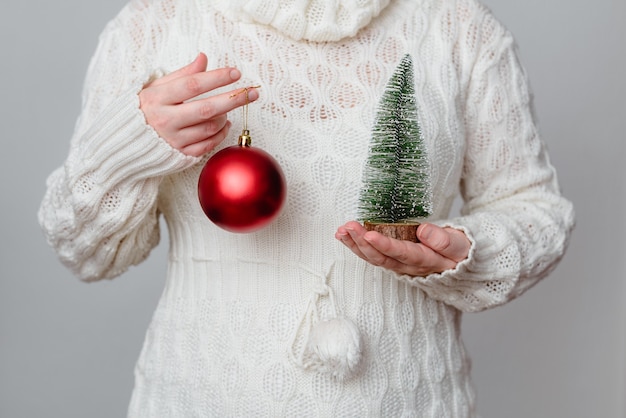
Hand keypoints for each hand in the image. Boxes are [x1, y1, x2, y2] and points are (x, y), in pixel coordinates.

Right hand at [139, 52, 258, 156]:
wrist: (124, 144)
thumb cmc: (144, 110)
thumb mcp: (156, 87)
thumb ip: (182, 74)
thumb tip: (204, 59)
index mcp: (157, 98)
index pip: (192, 85)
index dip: (216, 78)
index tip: (235, 73)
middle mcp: (165, 120)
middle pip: (207, 108)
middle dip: (233, 99)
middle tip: (253, 93)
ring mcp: (173, 140)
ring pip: (209, 127)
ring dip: (225, 116)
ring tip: (229, 108)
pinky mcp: (179, 155)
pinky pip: (208, 144)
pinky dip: (220, 134)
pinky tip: (225, 124)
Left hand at [335, 221, 470, 276]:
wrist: (459, 262)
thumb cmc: (459, 251)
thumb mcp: (460, 244)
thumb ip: (445, 240)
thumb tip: (424, 230)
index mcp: (426, 260)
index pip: (402, 253)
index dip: (385, 245)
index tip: (369, 234)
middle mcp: (408, 266)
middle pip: (381, 257)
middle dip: (362, 243)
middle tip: (348, 227)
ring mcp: (398, 264)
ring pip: (373, 258)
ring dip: (355, 244)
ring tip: (341, 231)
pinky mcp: (392, 259)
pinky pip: (372, 255)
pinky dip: (357, 245)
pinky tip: (345, 235)